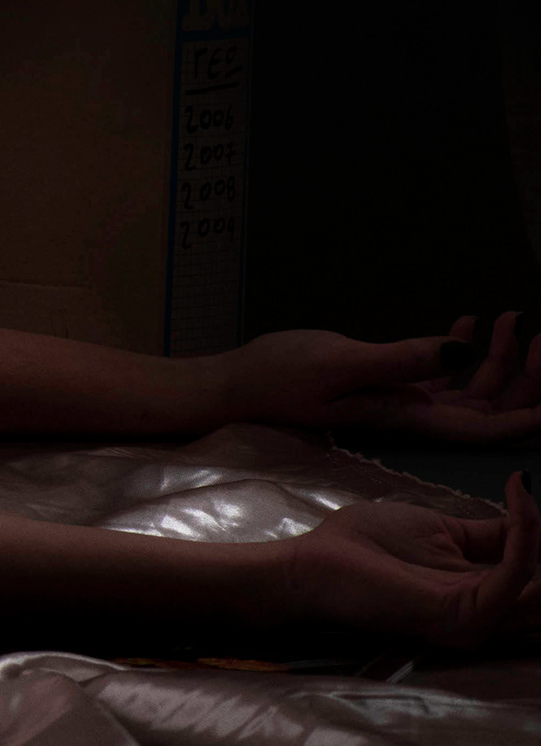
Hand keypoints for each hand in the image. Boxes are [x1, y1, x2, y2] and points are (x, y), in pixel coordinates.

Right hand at [224, 313, 540, 447]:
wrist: (234, 387)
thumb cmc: (280, 376)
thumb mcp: (341, 363)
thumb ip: (402, 360)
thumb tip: (462, 354)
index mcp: (413, 420)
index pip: (490, 426)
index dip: (531, 411)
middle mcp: (416, 417)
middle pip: (490, 407)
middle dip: (523, 376)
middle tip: (537, 336)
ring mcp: (402, 402)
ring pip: (471, 389)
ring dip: (497, 358)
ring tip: (511, 319)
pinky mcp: (384, 387)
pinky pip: (441, 375)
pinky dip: (461, 350)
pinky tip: (468, 325)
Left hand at [277, 475, 539, 657]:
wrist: (316, 561)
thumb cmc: (366, 544)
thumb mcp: (439, 529)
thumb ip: (488, 535)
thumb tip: (525, 519)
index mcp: (483, 596)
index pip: (535, 574)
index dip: (538, 531)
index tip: (529, 485)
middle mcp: (490, 616)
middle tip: (540, 507)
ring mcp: (480, 622)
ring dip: (540, 538)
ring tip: (532, 500)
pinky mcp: (465, 615)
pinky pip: (513, 576)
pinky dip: (525, 534)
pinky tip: (519, 500)